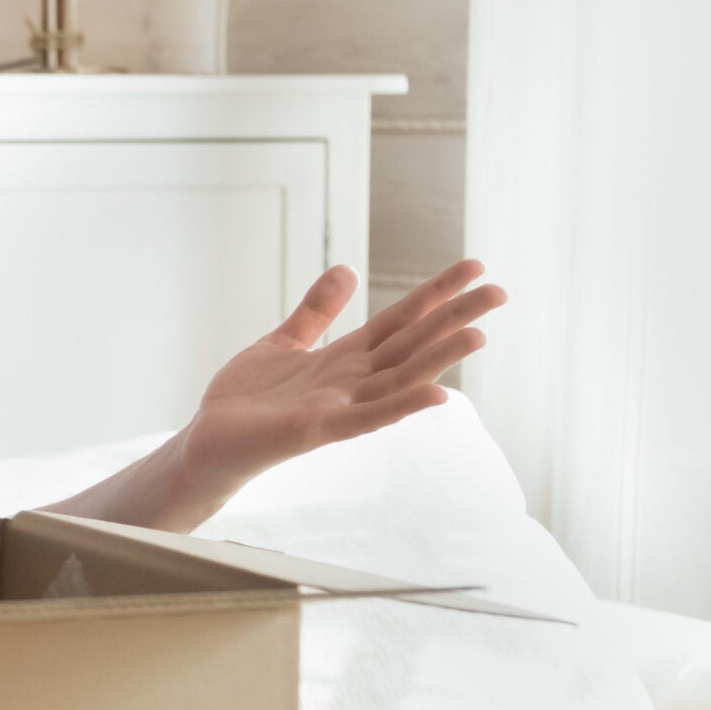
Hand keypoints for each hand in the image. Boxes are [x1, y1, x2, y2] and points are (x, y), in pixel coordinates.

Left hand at [174, 259, 505, 499]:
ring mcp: (339, 406)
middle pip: (412, 343)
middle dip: (454, 317)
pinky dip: (402, 407)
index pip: (401, 319)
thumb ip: (317, 311)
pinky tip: (437, 396)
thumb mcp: (284, 342)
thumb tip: (348, 269)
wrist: (209, 442)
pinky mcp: (318, 429)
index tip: (475, 267)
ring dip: (439, 359)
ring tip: (479, 334)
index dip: (436, 292)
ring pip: (400, 378)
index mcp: (346, 358)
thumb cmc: (247, 400)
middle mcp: (352, 381)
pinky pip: (368, 419)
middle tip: (500, 292)